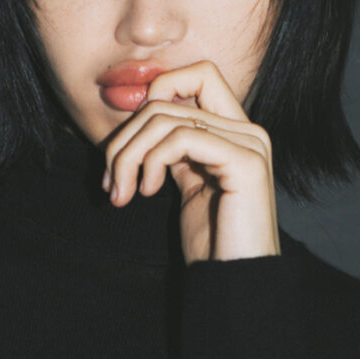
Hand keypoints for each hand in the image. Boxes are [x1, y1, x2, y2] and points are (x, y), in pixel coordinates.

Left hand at [100, 61, 279, 262]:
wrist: (236, 283)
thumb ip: (175, 151)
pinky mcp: (246, 162)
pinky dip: (152, 161)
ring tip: (120, 193)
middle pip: (167, 98)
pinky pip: (182, 137)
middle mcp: (248, 131)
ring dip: (129, 154)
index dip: (156, 94)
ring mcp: (250, 144)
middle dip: (124, 138)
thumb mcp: (187, 186)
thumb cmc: (211, 244)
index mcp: (236, 132)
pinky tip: (147, 192)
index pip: (196, 75)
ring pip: (167, 116)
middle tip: (109, 181)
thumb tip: (139, 125)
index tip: (130, 145)